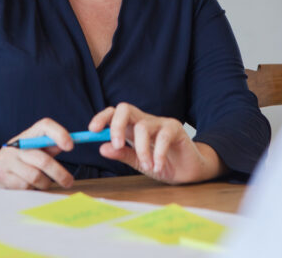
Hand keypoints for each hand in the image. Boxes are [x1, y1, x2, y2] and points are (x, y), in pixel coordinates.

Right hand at [0, 118, 74, 189]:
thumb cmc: (21, 158)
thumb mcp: (34, 148)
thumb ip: (51, 146)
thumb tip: (73, 143)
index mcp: (28, 134)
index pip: (45, 126)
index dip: (60, 134)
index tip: (70, 146)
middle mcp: (16, 145)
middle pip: (43, 160)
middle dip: (59, 173)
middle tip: (69, 181)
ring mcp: (8, 161)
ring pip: (36, 177)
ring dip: (45, 183)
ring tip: (44, 183)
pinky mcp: (3, 177)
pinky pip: (26, 186)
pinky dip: (32, 189)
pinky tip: (29, 185)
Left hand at [88, 103, 226, 184]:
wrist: (189, 172)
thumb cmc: (164, 164)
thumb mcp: (138, 162)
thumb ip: (122, 154)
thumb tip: (102, 148)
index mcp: (133, 128)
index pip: (114, 114)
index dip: (102, 118)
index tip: (92, 130)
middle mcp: (145, 121)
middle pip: (125, 108)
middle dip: (116, 125)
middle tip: (118, 145)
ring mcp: (161, 123)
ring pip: (143, 126)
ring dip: (142, 149)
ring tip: (148, 166)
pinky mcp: (176, 129)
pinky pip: (163, 136)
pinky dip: (158, 153)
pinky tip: (158, 166)